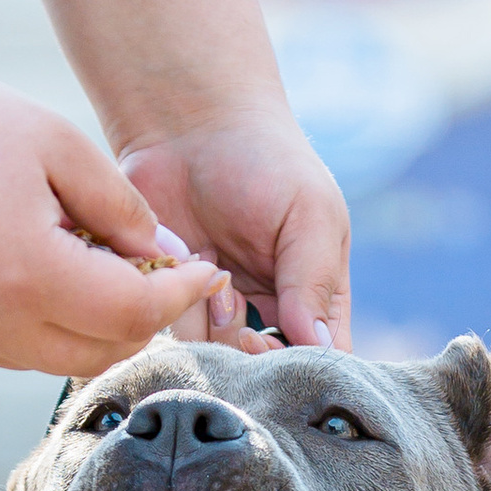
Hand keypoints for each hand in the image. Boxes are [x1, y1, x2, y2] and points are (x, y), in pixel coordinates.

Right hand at [0, 35, 226, 378]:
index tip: (207, 269)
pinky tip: (50, 269)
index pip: (136, 314)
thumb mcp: (58, 144)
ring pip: (59, 358)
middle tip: (160, 267)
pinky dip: (48, 324)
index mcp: (30, 274)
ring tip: (101, 261)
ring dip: (96, 326)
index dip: (181, 293)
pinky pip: (14, 348)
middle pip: (102, 352)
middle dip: (144, 317)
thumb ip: (123, 207)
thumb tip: (169, 256)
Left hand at [118, 109, 351, 351]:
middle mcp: (267, 306)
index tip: (276, 350)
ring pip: (213, 354)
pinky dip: (171, 310)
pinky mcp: (169, 291)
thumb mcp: (309, 214)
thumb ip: (314, 281)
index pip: (322, 356)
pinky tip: (182, 269)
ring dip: (208, 330)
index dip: (303, 368)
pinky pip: (169, 326)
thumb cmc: (266, 160)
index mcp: (315, 292)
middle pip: (263, 368)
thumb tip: (319, 345)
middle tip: (239, 327)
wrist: (188, 121)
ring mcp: (216, 302)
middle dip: (249, 359)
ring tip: (211, 274)